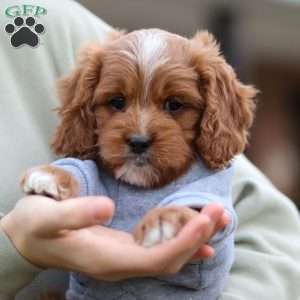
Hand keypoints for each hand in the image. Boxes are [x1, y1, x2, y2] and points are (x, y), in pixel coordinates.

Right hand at [0, 195, 225, 280]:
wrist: (27, 240)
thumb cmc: (34, 227)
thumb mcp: (46, 216)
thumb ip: (74, 213)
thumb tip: (108, 208)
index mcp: (105, 259)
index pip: (154, 258)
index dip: (182, 243)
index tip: (204, 221)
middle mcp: (120, 265)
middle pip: (169, 259)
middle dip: (197, 238)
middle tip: (220, 213)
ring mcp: (124, 258)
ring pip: (168, 255)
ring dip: (194, 238)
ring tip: (217, 218)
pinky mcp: (124, 248)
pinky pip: (160, 248)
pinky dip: (182, 241)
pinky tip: (199, 237)